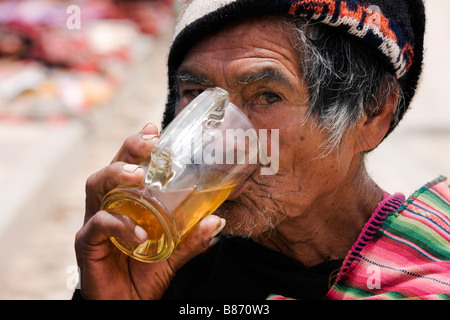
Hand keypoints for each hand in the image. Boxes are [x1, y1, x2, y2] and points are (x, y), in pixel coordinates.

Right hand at [75, 123, 225, 298]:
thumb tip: (218, 220)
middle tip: (150, 142)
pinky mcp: (86, 243)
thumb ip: (192, 238)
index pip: (129, 166)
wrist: (127, 305)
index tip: (155, 129)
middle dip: (129, 149)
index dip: (139, 145)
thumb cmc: (144, 275)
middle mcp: (107, 206)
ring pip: (96, 186)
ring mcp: (94, 223)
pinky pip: (98, 225)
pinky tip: (140, 232)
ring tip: (138, 175)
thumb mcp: (173, 253)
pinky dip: (119, 224)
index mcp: (126, 203)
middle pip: (111, 167)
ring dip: (116, 174)